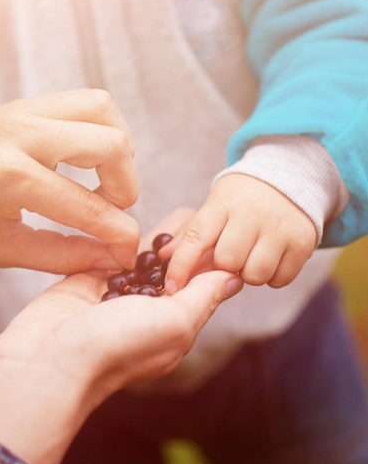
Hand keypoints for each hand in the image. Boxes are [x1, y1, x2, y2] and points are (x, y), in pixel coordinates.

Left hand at [0, 89, 139, 272]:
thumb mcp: (1, 248)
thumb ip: (62, 255)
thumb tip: (110, 258)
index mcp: (11, 178)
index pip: (89, 208)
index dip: (121, 235)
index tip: (127, 251)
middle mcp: (22, 135)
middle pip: (111, 144)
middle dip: (126, 186)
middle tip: (111, 209)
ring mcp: (24, 110)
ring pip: (103, 110)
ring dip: (118, 148)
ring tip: (104, 179)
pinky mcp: (27, 103)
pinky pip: (84, 102)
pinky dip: (100, 129)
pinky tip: (87, 158)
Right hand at [0, 208, 241, 463]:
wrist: (48, 360)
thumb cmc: (115, 349)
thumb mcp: (174, 324)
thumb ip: (203, 297)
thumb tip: (234, 280)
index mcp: (174, 326)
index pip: (201, 287)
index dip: (212, 260)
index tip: (226, 232)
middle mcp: (147, 312)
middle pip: (174, 271)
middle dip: (190, 245)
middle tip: (205, 215)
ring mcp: (117, 296)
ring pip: (144, 262)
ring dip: (162, 239)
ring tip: (183, 213)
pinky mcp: (87, 283)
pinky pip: (111, 256)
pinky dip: (124, 240)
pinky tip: (136, 221)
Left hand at [164, 174, 316, 291]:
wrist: (293, 175)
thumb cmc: (243, 199)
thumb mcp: (216, 206)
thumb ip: (191, 234)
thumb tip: (161, 259)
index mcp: (223, 204)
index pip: (197, 238)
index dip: (181, 266)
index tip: (171, 288)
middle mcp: (253, 214)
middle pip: (227, 262)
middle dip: (224, 267)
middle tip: (231, 258)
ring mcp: (281, 227)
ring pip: (254, 275)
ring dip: (249, 274)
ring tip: (251, 257)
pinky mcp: (303, 241)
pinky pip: (279, 279)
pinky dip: (272, 277)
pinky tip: (271, 258)